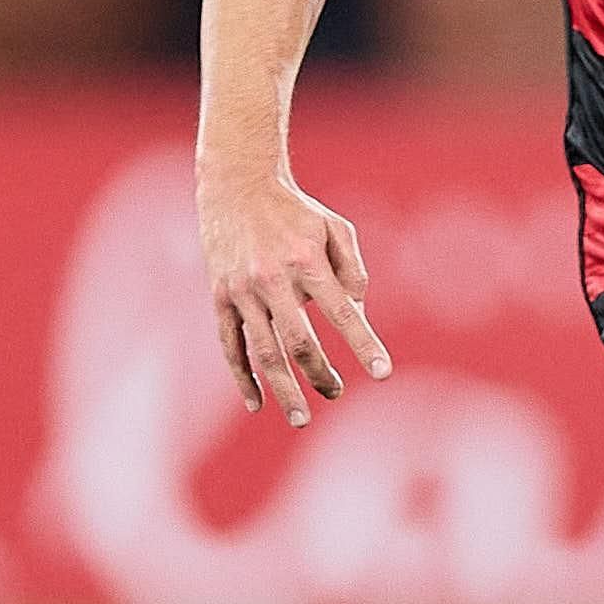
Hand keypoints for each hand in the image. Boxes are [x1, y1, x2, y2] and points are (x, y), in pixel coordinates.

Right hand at [199, 169, 389, 426]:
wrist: (237, 185)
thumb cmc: (296, 211)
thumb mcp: (336, 228)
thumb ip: (353, 271)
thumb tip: (358, 314)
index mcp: (307, 261)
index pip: (342, 313)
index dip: (364, 344)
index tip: (383, 373)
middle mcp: (273, 279)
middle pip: (300, 342)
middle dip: (321, 375)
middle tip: (337, 393)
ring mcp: (242, 291)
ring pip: (264, 352)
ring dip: (284, 389)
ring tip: (301, 418)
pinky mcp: (220, 297)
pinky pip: (231, 345)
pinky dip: (243, 377)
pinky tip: (256, 403)